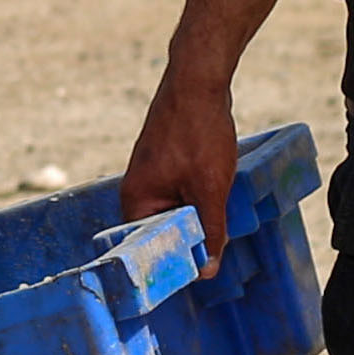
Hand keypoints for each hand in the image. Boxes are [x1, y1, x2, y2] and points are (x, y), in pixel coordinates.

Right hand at [122, 57, 238, 271]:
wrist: (198, 79)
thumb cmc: (198, 133)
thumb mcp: (210, 190)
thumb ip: (209, 231)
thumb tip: (207, 271)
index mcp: (134, 201)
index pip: (147, 249)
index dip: (173, 263)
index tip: (198, 274)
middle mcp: (136, 190)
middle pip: (163, 231)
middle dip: (190, 236)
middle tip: (216, 248)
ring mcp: (151, 174)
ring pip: (176, 210)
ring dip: (198, 215)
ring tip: (218, 214)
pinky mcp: (165, 162)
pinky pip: (181, 192)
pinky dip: (199, 196)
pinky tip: (217, 190)